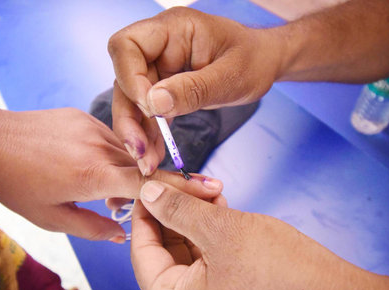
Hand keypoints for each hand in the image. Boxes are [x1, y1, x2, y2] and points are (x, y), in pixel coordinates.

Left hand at [0, 101, 222, 241]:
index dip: (181, 189)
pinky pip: (112, 139)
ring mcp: (92, 127)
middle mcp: (99, 146)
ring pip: (128, 152)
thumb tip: (122, 233)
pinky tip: (94, 169)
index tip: (209, 191)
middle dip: (157, 184)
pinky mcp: (84, 117)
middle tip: (162, 201)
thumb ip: (92, 228)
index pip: (149, 182)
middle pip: (144, 166)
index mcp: (92, 174)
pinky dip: (114, 156)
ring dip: (130, 172)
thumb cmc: (14, 182)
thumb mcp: (50, 217)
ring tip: (107, 193)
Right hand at [108, 7, 280, 173]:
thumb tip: (154, 104)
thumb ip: (193, 89)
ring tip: (147, 162)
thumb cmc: (253, 60)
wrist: (263, 63)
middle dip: (129, 117)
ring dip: (137, 131)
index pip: (127, 45)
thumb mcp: (230, 76)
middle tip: (140, 151)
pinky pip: (148, 110)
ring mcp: (160, 67)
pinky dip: (150, 133)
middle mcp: (160, 47)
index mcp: (173, 29)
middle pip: (125, 79)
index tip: (149, 108)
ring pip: (133, 100)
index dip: (129, 78)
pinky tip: (154, 154)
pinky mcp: (164, 86)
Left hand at [131, 181, 388, 289]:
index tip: (151, 184)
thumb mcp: (223, 232)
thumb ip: (179, 210)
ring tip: (212, 193)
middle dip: (178, 211)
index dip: (145, 212)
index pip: (142, 251)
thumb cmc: (285, 276)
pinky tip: (222, 211)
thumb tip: (148, 192)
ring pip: (189, 254)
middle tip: (190, 183)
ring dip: (197, 220)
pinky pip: (209, 264)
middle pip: (166, 251)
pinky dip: (212, 237)